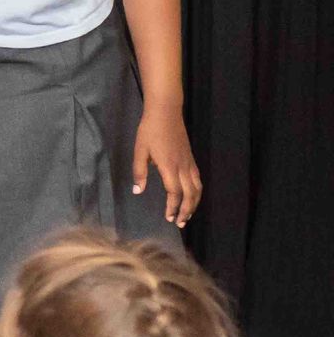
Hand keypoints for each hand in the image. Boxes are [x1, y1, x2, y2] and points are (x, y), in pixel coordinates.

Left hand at [133, 108, 200, 227]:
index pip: (175, 193)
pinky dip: (197, 192)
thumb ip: (139, 172)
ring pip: (197, 188)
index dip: (173, 207)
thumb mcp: (139, 150)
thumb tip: (138, 191)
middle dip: (186, 211)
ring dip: (194, 203)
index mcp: (169, 167)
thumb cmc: (150, 131)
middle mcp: (183, 167)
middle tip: (180, 223)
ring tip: (188, 215)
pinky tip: (192, 197)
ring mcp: (189, 163)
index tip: (169, 218)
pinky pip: (198, 180)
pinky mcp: (191, 159)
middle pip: (190, 194)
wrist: (166, 113)